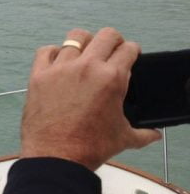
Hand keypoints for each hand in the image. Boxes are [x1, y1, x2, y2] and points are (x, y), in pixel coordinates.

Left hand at [20, 27, 161, 170]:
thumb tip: (153, 134)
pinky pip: (45, 51)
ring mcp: (61, 69)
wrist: (56, 158)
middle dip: (113, 41)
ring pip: (75, 37)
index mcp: (112, 78)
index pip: (128, 49)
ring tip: (84, 54)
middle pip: (106, 35)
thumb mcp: (124, 138)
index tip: (129, 56)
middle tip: (110, 52)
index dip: (131, 51)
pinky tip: (58, 62)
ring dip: (84, 43)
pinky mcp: (39, 76)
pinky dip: (52, 53)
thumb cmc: (89, 148)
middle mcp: (87, 67)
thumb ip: (143, 133)